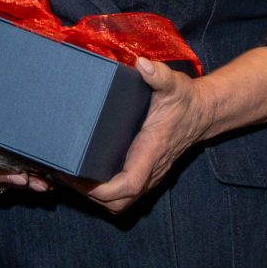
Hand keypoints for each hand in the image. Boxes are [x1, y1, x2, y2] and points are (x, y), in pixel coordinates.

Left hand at [82, 58, 218, 214]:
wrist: (202, 112)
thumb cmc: (184, 100)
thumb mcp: (173, 84)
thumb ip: (159, 75)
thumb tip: (142, 65)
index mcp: (151, 151)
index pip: (129, 184)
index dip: (103, 189)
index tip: (79, 178)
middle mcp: (149, 170)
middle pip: (118, 202)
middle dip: (90, 196)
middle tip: (64, 175)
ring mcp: (147, 175)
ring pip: (120, 203)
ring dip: (94, 198)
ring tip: (69, 178)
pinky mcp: (143, 172)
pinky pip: (122, 194)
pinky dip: (103, 193)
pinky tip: (84, 176)